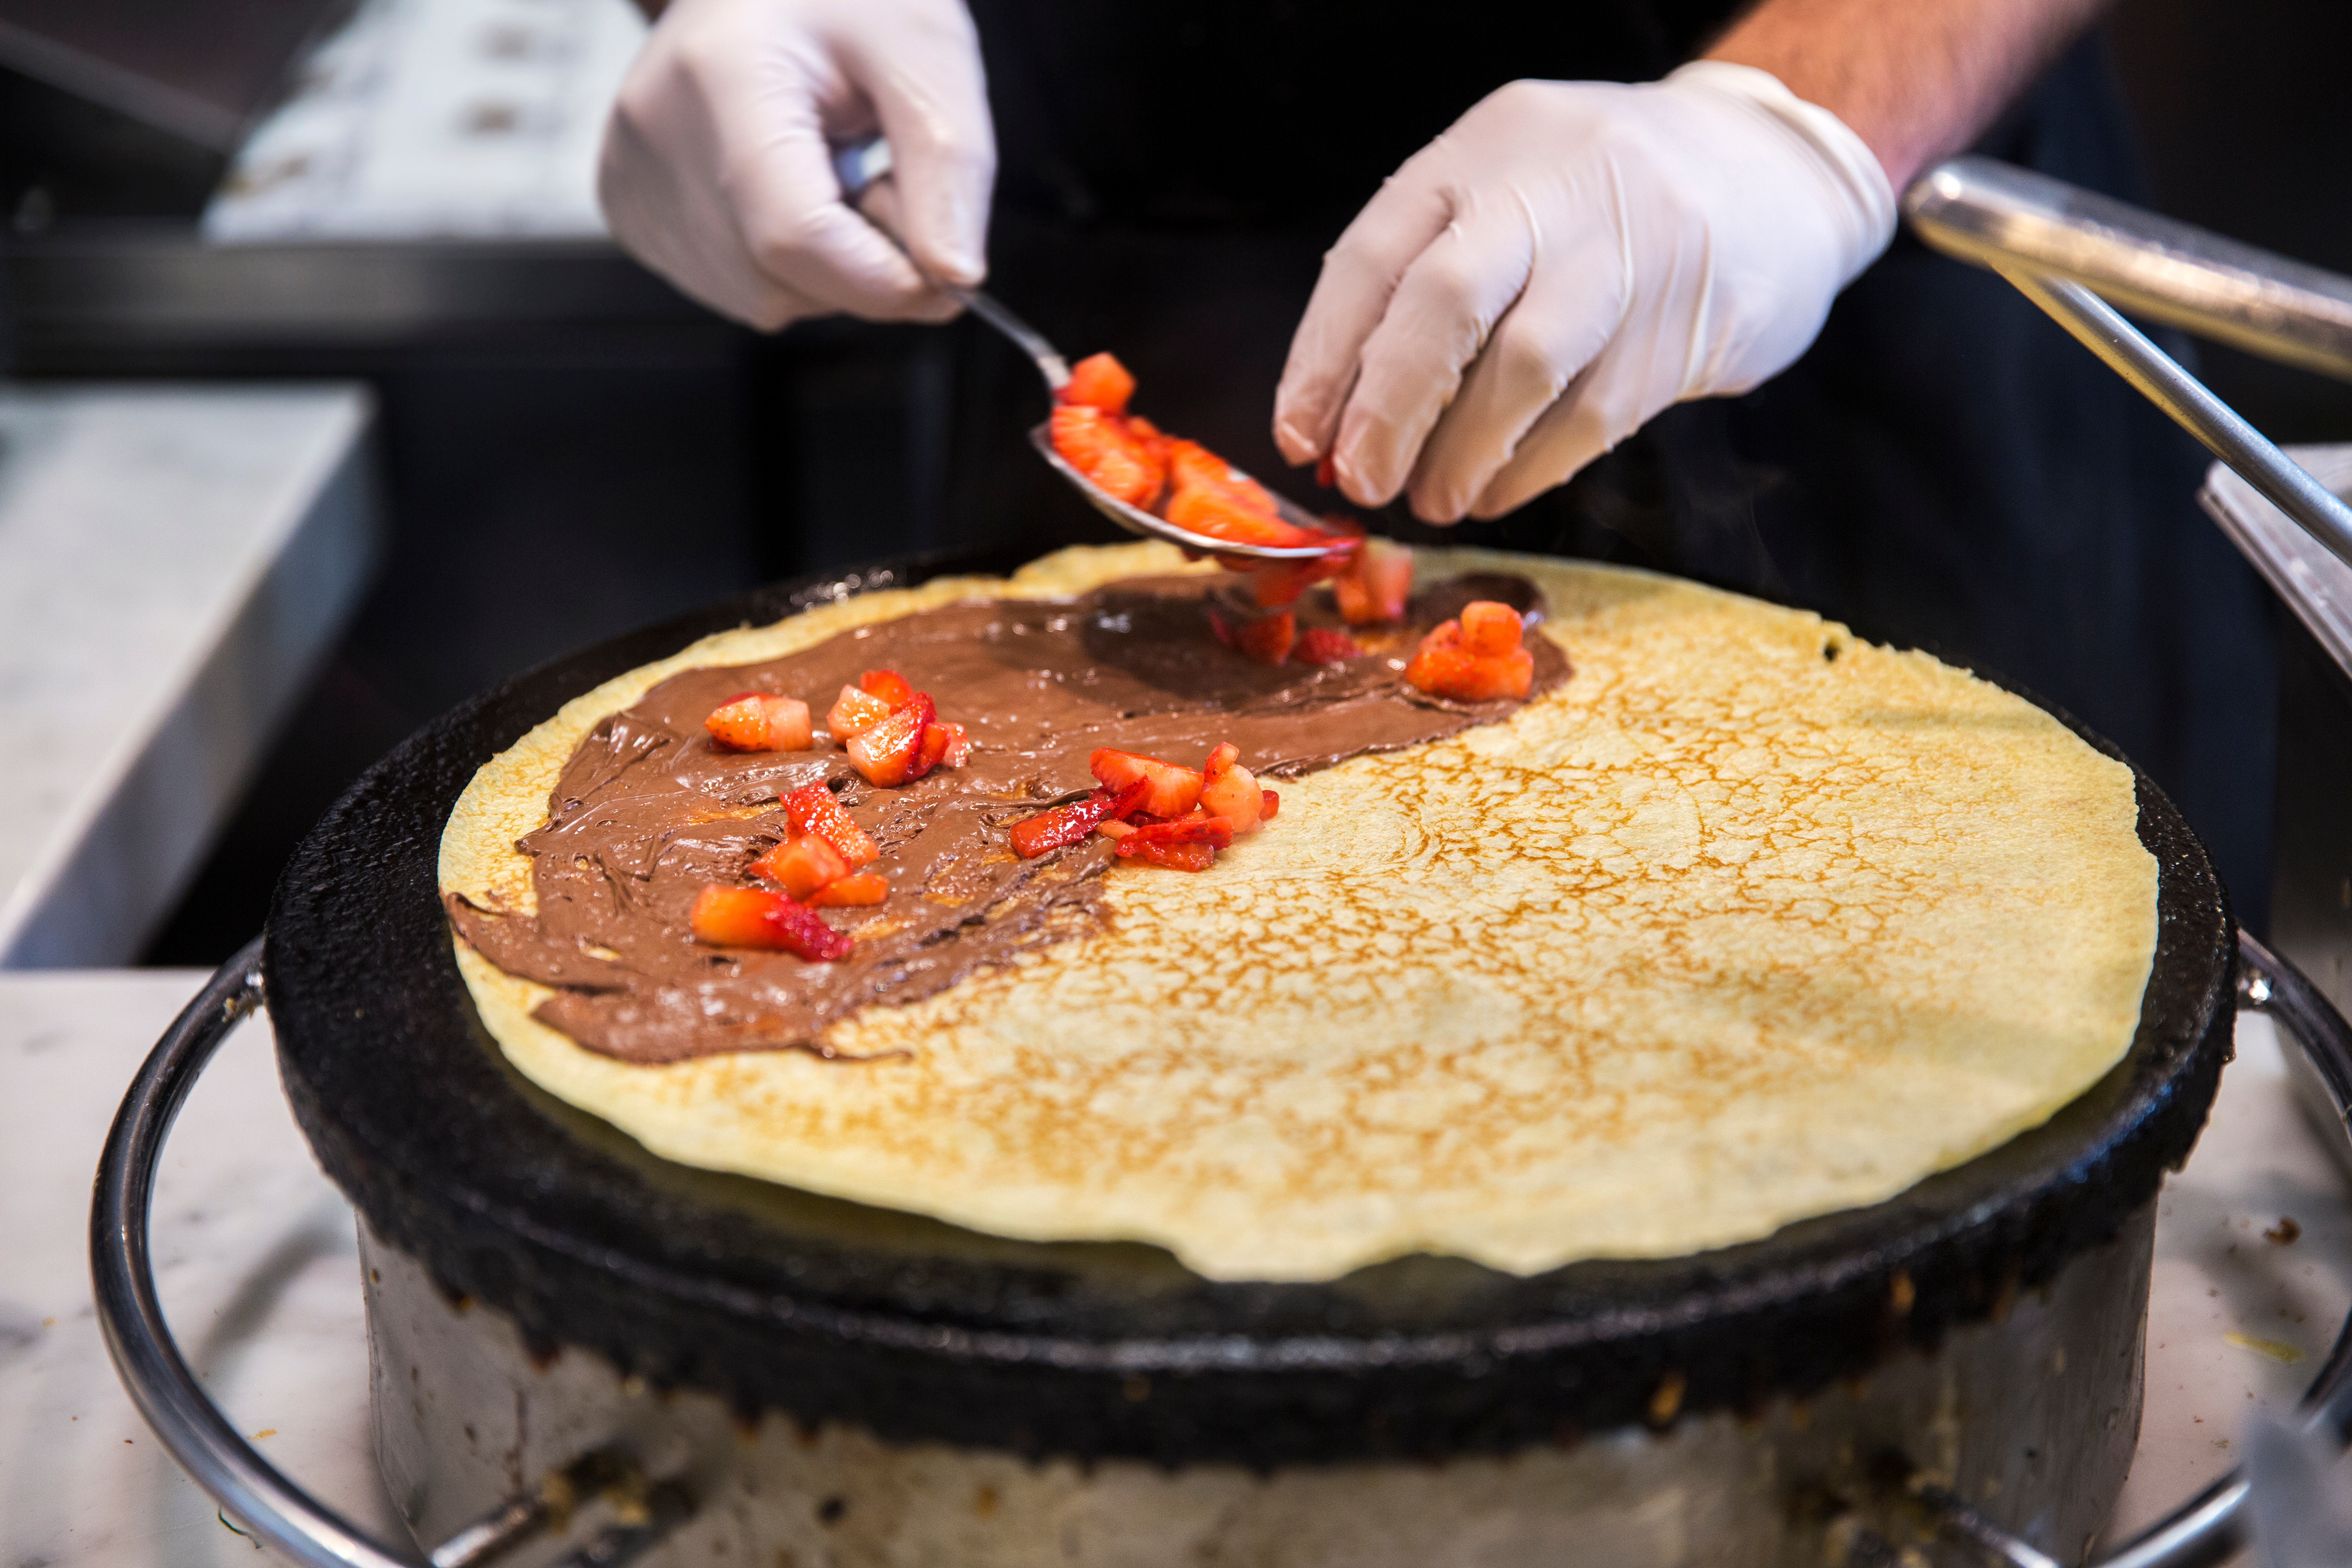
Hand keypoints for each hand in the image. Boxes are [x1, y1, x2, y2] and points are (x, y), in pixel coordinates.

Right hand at [598, 0, 993, 329]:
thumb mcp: (926, 51)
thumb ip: (949, 165)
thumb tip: (953, 276)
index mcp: (722, 72)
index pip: (797, 233)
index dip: (886, 280)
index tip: (947, 280)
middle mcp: (655, 130)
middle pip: (779, 279)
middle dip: (862, 265)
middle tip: (884, 182)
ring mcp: (629, 174)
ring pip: (760, 297)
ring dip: (825, 266)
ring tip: (831, 170)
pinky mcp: (629, 205)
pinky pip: (732, 286)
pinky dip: (784, 263)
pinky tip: (791, 188)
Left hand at [1272, 65, 1894, 522]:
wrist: (1774, 177)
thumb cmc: (1600, 208)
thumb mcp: (1507, 195)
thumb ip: (1424, 285)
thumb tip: (1335, 424)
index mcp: (1486, 148)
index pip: (1375, 256)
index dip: (1324, 360)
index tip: (1299, 438)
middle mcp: (1557, 186)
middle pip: (1445, 302)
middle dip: (1388, 409)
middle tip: (1361, 480)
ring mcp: (1631, 250)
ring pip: (1522, 368)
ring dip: (1459, 454)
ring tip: (1432, 498)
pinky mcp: (1686, 323)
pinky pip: (1589, 417)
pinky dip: (1526, 470)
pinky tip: (1493, 490)